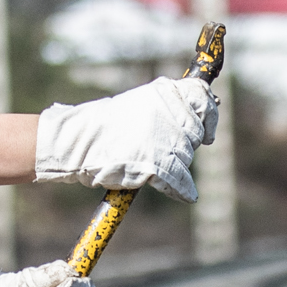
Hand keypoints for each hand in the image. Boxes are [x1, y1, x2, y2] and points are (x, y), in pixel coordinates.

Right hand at [34, 77, 218, 199]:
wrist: (77, 142)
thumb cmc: (104, 126)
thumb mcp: (138, 104)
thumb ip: (165, 107)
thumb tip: (198, 114)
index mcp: (164, 92)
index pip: (202, 99)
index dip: (209, 116)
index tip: (208, 132)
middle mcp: (169, 112)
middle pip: (194, 134)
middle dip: (185, 144)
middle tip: (162, 148)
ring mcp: (165, 139)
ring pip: (186, 158)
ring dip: (175, 165)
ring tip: (147, 162)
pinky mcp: (158, 165)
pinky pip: (181, 182)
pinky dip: (183, 190)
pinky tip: (185, 194)